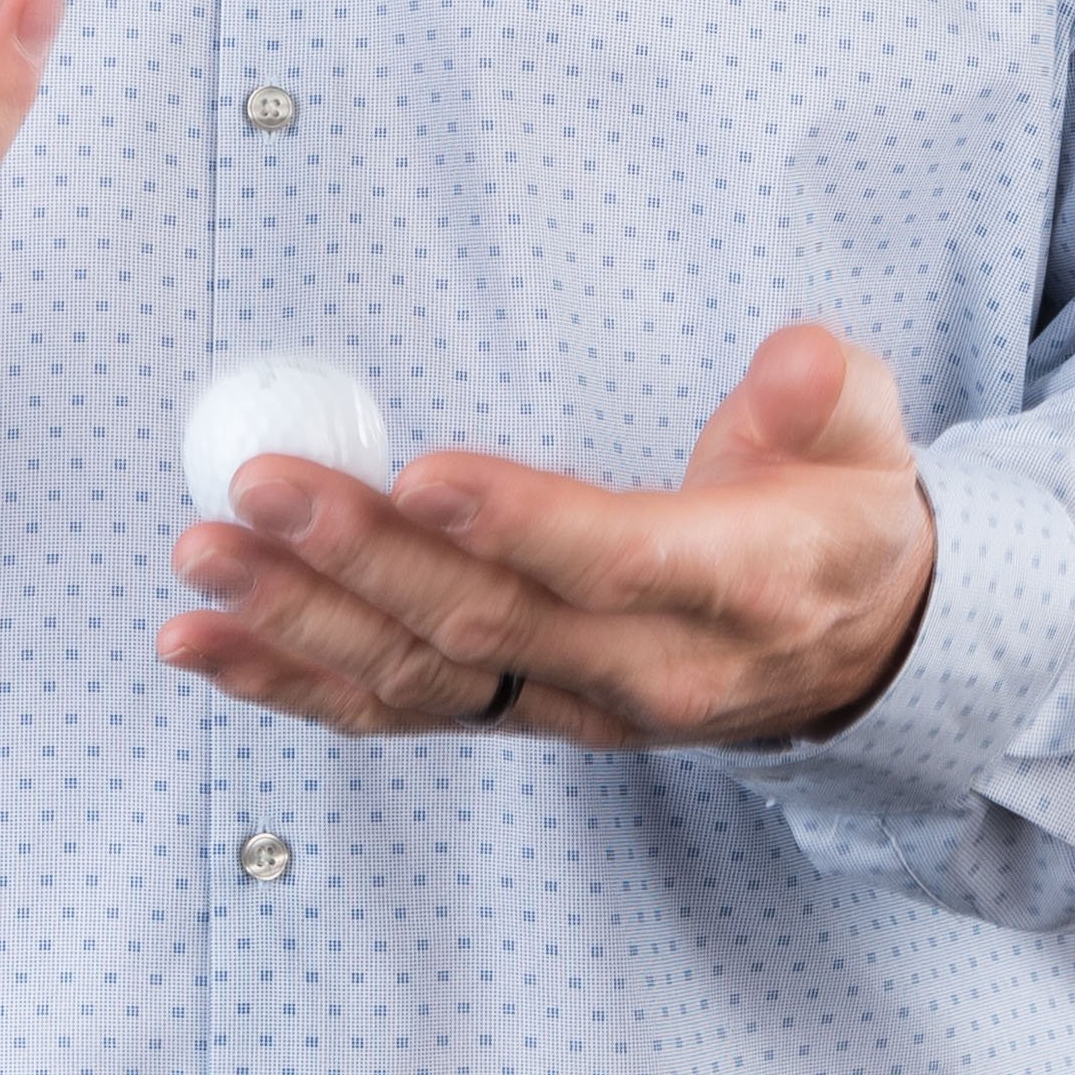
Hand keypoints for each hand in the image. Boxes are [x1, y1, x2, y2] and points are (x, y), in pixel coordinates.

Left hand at [153, 324, 939, 746]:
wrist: (858, 649)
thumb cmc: (841, 516)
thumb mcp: (870, 434)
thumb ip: (825, 393)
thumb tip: (790, 361)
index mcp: (742, 585)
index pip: (619, 560)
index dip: (519, 522)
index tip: (423, 475)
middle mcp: (650, 666)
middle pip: (490, 622)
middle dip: (364, 557)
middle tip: (261, 489)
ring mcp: (577, 704)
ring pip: (427, 675)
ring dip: (301, 624)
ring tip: (204, 565)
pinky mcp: (524, 713)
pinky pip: (401, 710)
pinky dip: (295, 681)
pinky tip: (207, 646)